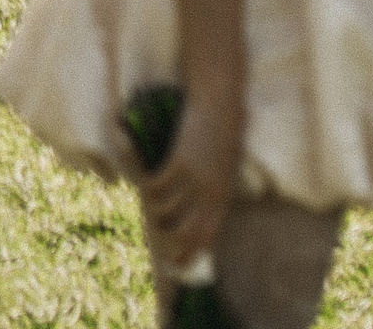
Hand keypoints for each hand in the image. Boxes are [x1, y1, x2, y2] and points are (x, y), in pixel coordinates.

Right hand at [142, 94, 240, 270]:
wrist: (219, 107)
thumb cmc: (225, 133)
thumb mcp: (226, 168)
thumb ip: (215, 189)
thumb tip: (199, 210)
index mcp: (224, 197)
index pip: (208, 236)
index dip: (191, 254)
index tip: (177, 265)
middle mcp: (210, 194)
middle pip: (187, 232)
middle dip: (171, 245)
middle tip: (158, 246)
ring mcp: (194, 179)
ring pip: (166, 211)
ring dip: (155, 214)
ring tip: (151, 209)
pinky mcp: (179, 163)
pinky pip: (157, 187)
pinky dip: (148, 191)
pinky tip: (146, 187)